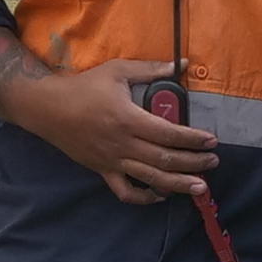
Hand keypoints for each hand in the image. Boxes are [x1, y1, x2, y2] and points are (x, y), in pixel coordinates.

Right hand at [0, 50, 226, 205]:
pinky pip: (125, 191)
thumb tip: (182, 64)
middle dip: (193, 163)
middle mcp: (122, 144)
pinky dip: (144, 197)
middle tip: (213, 162)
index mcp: (128, 119)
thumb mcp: (118, 70)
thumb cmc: (84, 86)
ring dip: (178, 184)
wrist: (48, 108)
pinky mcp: (102, 171)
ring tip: (200, 187)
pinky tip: (160, 194)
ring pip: (150, 179)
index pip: (168, 134)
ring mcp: (112, 161)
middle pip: (164, 159)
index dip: (193, 139)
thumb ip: (151, 69)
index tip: (212, 140)